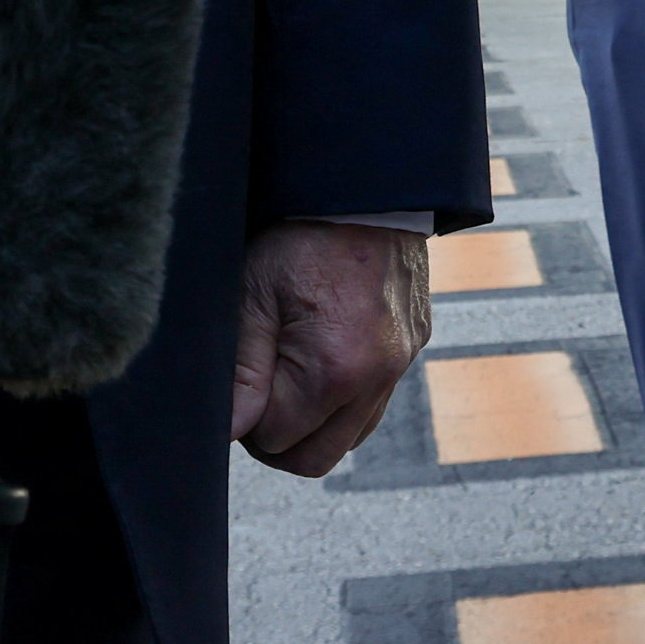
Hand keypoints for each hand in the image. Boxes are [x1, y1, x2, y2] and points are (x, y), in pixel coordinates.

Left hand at [225, 219, 428, 476]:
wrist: (366, 185)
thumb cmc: (300, 235)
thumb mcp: (253, 294)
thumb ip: (240, 371)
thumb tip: (230, 430)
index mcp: (335, 369)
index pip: (275, 439)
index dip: (246, 418)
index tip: (238, 381)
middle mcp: (378, 377)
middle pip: (314, 459)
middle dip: (277, 438)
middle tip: (255, 395)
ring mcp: (401, 365)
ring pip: (347, 439)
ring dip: (311, 423)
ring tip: (286, 374)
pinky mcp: (413, 346)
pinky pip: (373, 404)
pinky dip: (342, 400)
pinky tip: (321, 359)